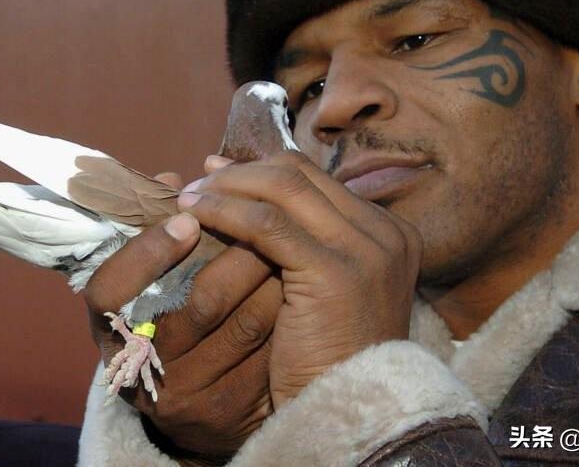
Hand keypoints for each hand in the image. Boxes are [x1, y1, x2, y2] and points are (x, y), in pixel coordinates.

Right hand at [84, 171, 281, 461]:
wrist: (203, 405)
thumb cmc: (175, 320)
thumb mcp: (153, 283)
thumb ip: (159, 234)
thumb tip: (170, 175)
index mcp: (112, 329)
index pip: (109, 292)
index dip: (147, 251)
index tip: (186, 217)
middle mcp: (143, 368)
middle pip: (195, 304)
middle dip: (238, 251)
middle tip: (263, 215)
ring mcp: (190, 393)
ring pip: (245, 324)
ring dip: (275, 273)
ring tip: (293, 239)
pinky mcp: (231, 412)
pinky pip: (272, 351)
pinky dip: (291, 310)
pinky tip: (305, 283)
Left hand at [178, 151, 421, 407]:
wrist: (348, 408)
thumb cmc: (327, 356)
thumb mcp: (326, 290)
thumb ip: (309, 246)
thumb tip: (260, 205)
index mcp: (387, 232)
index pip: (316, 180)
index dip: (264, 171)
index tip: (222, 174)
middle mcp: (384, 232)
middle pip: (301, 174)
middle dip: (244, 171)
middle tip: (202, 177)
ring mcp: (364, 248)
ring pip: (283, 189)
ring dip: (229, 187)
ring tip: (191, 196)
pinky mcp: (333, 271)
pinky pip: (267, 224)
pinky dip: (227, 212)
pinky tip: (197, 215)